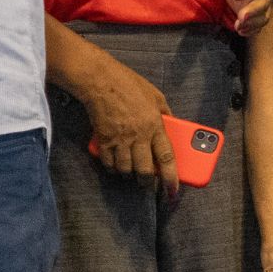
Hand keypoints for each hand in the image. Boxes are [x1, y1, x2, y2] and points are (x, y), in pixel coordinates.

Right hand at [76, 49, 179, 196]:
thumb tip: (173, 126)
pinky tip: (115, 166)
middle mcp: (138, 136)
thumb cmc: (129, 84)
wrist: (99, 80)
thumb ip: (166, 114)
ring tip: (131, 174)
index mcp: (155, 126)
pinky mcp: (103, 139)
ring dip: (129, 176)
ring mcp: (119, 139)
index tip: (173, 191)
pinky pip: (108, 162)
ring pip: (125, 169)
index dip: (171, 178)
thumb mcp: (156, 96)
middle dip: (147, 183)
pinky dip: (112, 168)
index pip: (166, 158)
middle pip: (144, 170)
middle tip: (148, 185)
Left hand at [213, 0, 272, 35]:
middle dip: (253, 11)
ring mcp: (261, 3)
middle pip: (264, 3)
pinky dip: (251, 30)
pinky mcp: (256, 13)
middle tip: (241, 16)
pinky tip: (241, 32)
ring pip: (263, 16)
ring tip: (238, 27)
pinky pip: (258, 24)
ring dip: (252, 23)